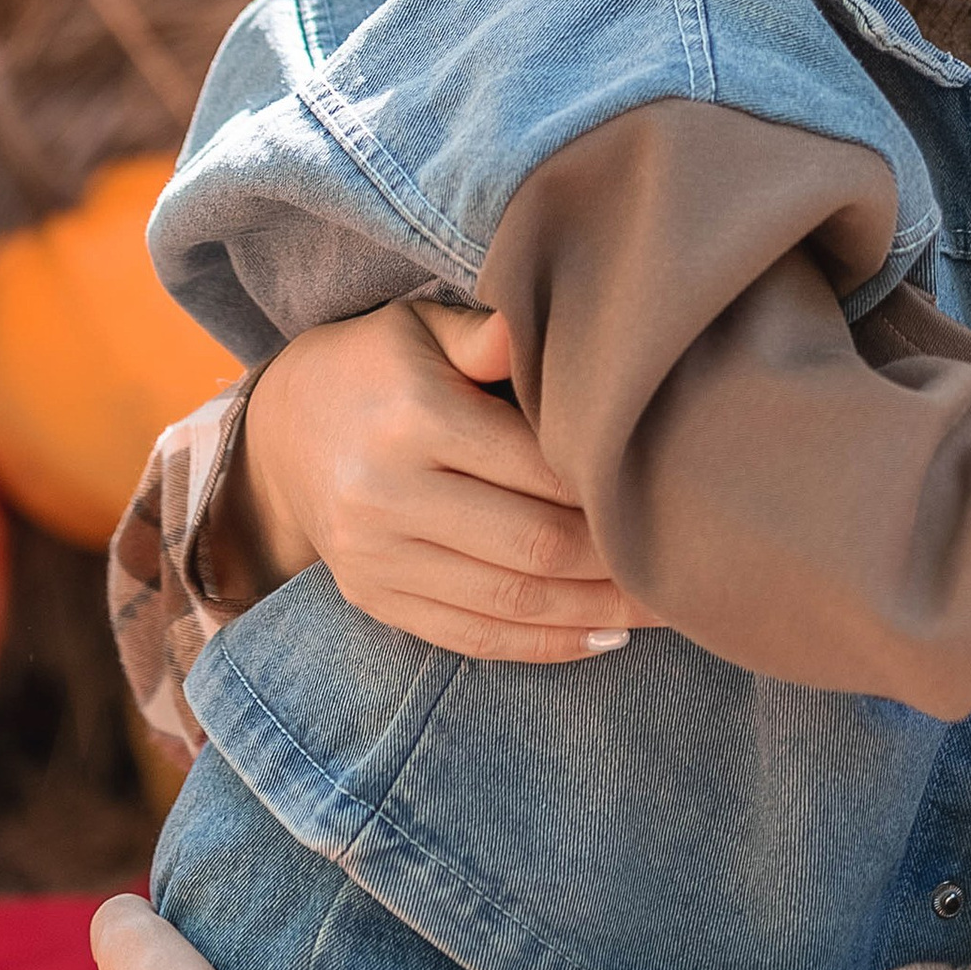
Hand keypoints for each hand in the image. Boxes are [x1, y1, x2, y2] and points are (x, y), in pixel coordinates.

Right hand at [236, 298, 659, 660]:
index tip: (672, 497)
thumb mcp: (421, 328)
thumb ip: (491, 338)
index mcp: (414, 416)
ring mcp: (376, 556)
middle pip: (533, 543)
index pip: (538, 466)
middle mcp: (388, 493)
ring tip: (665, 609)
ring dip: (597, 614)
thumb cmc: (376, 367)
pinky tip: (602, 638)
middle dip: (620, 563)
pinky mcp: (373, 598)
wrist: (277, 434)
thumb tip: (559, 324)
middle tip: (693, 565)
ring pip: (508, 600)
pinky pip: (469, 636)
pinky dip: (542, 645)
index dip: (609, 488)